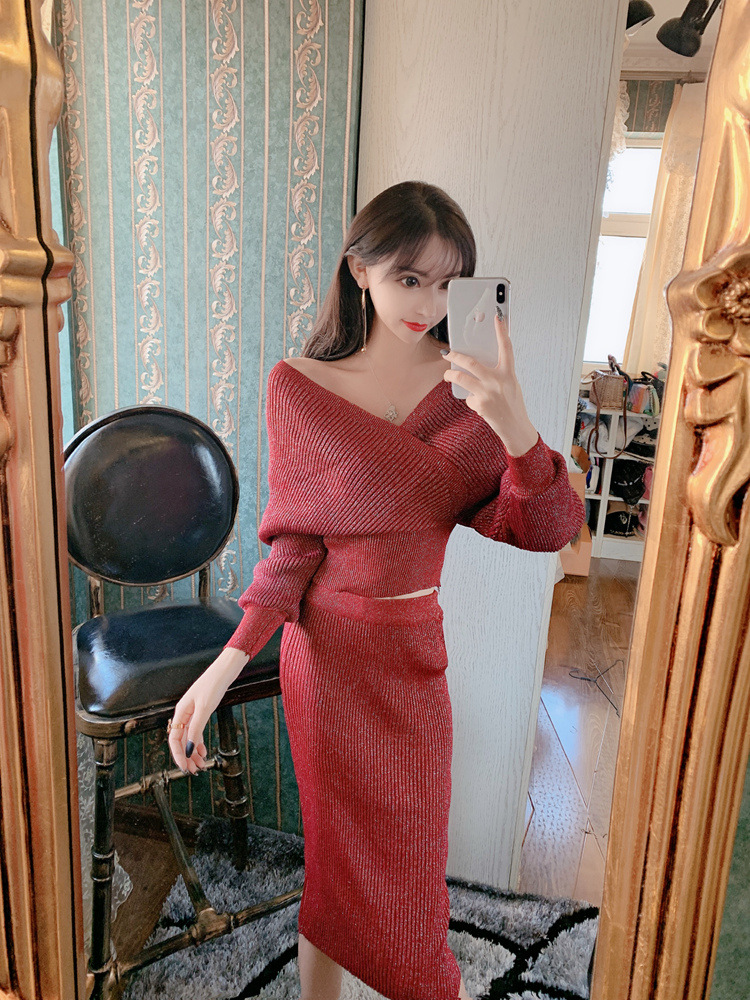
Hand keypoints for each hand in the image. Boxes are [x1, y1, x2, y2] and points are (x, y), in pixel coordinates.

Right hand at [168, 646, 248, 774]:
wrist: (225, 671)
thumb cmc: (213, 684)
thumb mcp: (205, 708)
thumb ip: (196, 729)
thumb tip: (189, 747)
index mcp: (181, 712)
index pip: (174, 739)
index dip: (178, 755)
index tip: (184, 767)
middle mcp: (185, 714)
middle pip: (181, 740)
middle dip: (186, 757)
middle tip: (194, 771)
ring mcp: (193, 713)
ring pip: (189, 738)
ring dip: (194, 752)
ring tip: (200, 764)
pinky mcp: (202, 712)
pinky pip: (197, 732)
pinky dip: (200, 743)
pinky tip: (204, 751)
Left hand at [442, 311, 538, 455]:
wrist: (515, 427)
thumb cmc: (513, 406)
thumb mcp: (511, 385)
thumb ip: (498, 374)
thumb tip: (480, 367)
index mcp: (509, 373)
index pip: (506, 348)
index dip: (502, 331)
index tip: (498, 318)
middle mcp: (498, 381)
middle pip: (471, 363)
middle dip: (455, 356)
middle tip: (447, 353)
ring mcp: (488, 393)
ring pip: (461, 378)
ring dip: (450, 376)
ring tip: (448, 376)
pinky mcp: (480, 404)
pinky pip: (468, 398)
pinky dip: (471, 400)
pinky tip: (479, 405)